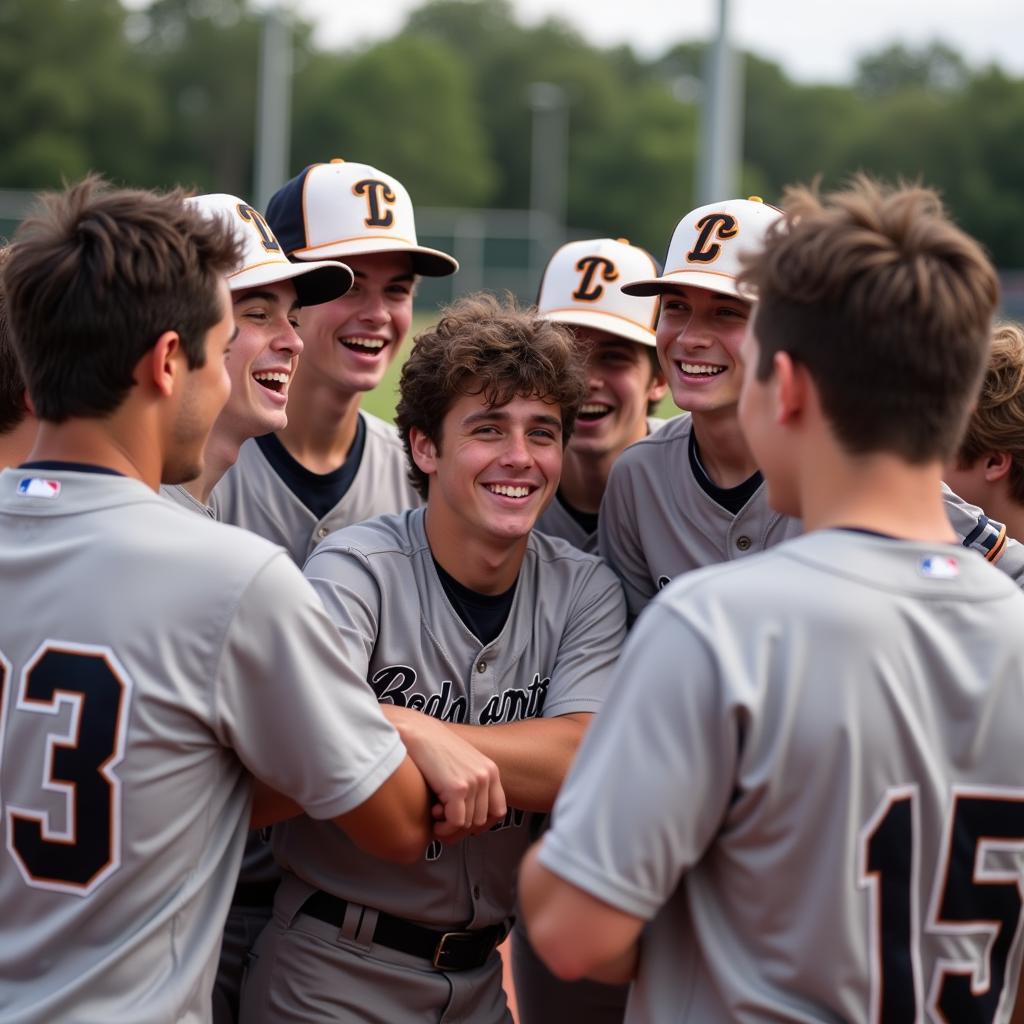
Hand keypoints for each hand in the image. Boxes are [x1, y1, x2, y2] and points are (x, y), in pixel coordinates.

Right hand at [383, 706, 506, 832]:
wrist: (416, 731)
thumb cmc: (432, 749)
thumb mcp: (461, 765)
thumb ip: (471, 786)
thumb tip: (468, 822)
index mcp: (491, 770)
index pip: (498, 811)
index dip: (480, 823)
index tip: (463, 824)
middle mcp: (487, 775)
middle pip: (481, 821)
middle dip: (460, 826)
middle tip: (443, 818)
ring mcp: (474, 781)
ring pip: (467, 824)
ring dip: (449, 825)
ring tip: (435, 811)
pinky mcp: (458, 787)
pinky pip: (456, 822)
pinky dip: (443, 826)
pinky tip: (432, 814)